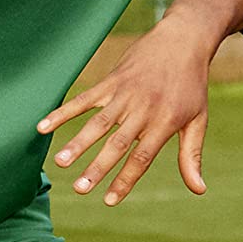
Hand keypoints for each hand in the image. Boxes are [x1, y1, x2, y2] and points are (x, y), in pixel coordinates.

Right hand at [39, 25, 215, 205]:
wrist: (182, 40)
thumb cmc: (191, 85)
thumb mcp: (198, 120)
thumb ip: (192, 156)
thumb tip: (198, 190)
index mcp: (165, 122)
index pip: (142, 158)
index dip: (125, 180)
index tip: (109, 201)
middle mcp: (144, 109)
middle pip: (117, 143)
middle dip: (97, 167)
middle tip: (79, 189)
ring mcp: (125, 94)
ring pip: (98, 123)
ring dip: (77, 143)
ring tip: (60, 163)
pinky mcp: (112, 81)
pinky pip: (84, 98)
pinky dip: (63, 111)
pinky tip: (43, 126)